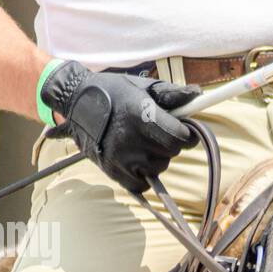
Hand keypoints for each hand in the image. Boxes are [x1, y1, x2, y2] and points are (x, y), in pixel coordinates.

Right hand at [40, 61, 200, 193]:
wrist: (74, 102)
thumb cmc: (113, 92)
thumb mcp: (142, 87)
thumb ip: (171, 94)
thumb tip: (198, 96)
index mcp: (141, 115)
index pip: (179, 137)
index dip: (187, 134)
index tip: (184, 130)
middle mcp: (131, 139)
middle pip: (171, 152)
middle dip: (170, 143)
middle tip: (155, 131)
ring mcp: (121, 158)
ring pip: (159, 167)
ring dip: (156, 157)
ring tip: (140, 141)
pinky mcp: (113, 172)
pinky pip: (143, 184)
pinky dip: (143, 174)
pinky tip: (135, 158)